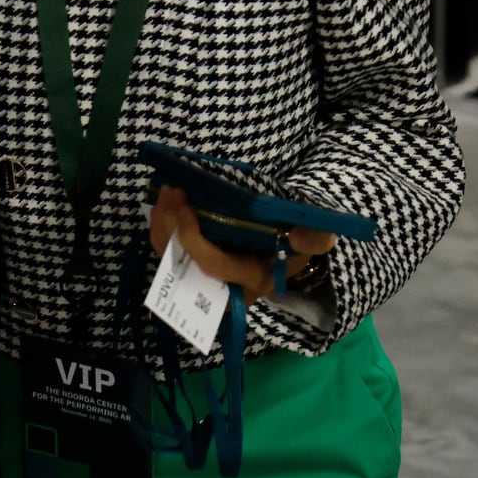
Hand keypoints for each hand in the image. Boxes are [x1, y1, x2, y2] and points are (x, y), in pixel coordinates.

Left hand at [149, 184, 330, 301]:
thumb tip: (309, 236)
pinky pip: (171, 250)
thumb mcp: (312, 239)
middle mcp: (224, 286)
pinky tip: (166, 201)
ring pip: (171, 258)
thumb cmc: (297, 242)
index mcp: (251, 279)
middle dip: (169, 230)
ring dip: (162, 224)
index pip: (214, 265)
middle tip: (171, 192)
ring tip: (167, 191)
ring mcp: (208, 277)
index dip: (193, 238)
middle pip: (182, 266)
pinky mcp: (197, 264)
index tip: (186, 206)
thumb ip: (315, 238)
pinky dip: (164, 226)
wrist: (289, 247)